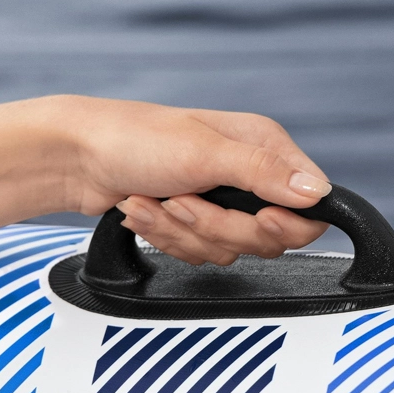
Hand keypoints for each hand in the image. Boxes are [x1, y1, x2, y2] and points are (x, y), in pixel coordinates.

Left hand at [50, 97, 331, 265]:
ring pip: (227, 250)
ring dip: (182, 231)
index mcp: (262, 148)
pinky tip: (145, 210)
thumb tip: (316, 191)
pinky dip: (165, 237)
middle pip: (266, 238)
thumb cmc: (133, 138)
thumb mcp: (204, 152)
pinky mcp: (191, 224)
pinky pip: (196, 254)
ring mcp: (217, 202)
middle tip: (185, 201)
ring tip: (157, 200)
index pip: (308, 206)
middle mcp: (246, 176)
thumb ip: (263, 173)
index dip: (286, 223)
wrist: (77, 159)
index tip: (259, 218)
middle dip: (217, 227)